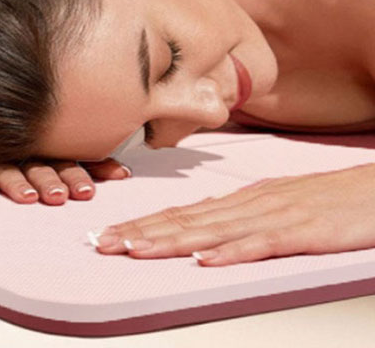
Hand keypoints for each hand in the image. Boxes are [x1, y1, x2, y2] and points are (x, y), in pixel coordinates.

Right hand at [0, 157, 131, 204]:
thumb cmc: (12, 139)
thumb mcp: (48, 149)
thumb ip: (84, 158)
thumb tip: (125, 172)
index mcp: (43, 145)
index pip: (67, 158)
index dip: (84, 172)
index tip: (97, 188)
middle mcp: (20, 146)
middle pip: (39, 163)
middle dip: (53, 179)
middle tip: (63, 196)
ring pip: (7, 166)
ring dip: (18, 182)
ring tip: (28, 198)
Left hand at [93, 163, 374, 264]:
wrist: (372, 189)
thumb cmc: (325, 199)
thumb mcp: (275, 205)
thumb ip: (239, 216)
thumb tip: (204, 228)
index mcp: (239, 201)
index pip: (181, 214)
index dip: (143, 224)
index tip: (110, 233)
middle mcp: (247, 204)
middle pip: (185, 221)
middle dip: (141, 232)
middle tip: (102, 242)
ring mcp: (273, 216)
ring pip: (211, 230)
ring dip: (170, 241)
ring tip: (134, 248)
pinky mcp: (301, 231)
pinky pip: (260, 244)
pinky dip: (230, 252)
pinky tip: (204, 260)